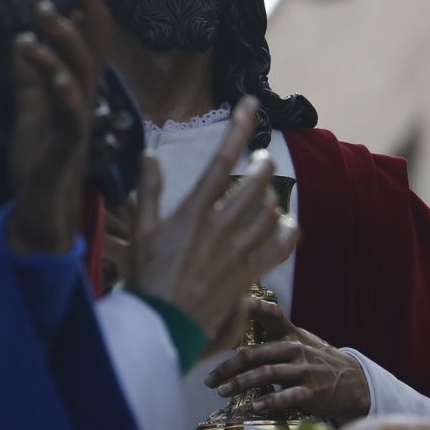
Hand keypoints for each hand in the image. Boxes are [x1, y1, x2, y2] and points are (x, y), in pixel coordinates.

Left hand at [7, 0, 110, 253]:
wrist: (41, 213)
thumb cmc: (40, 163)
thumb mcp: (29, 112)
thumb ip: (28, 79)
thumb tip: (21, 40)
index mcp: (76, 96)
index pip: (89, 49)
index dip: (92, 17)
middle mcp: (84, 106)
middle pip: (91, 55)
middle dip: (83, 21)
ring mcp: (77, 125)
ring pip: (81, 77)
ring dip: (64, 45)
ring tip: (43, 17)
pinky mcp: (66, 147)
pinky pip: (70, 114)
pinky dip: (62, 89)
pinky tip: (50, 71)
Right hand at [123, 96, 299, 355]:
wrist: (161, 324)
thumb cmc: (146, 277)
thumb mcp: (140, 230)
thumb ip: (148, 190)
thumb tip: (148, 154)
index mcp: (193, 212)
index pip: (221, 159)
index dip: (238, 127)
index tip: (250, 104)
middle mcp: (220, 227)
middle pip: (255, 183)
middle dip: (263, 164)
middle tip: (263, 158)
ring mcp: (237, 252)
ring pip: (270, 213)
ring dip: (273, 197)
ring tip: (268, 193)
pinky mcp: (248, 275)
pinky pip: (280, 248)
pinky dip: (288, 233)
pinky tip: (288, 225)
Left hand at [204, 298, 370, 421]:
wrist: (353, 382)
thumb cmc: (316, 360)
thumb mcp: (298, 340)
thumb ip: (272, 334)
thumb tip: (236, 325)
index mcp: (290, 334)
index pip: (271, 314)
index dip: (254, 306)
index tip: (235, 301)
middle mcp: (295, 348)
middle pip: (256, 353)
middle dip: (228, 366)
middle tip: (209, 380)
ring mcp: (304, 370)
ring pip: (267, 374)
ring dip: (241, 383)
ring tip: (222, 392)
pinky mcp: (312, 392)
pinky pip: (288, 396)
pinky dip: (270, 401)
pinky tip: (255, 406)